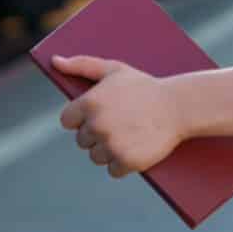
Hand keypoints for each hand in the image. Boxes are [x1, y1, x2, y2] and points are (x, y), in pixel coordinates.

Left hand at [53, 55, 185, 177]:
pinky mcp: (126, 162)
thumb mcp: (113, 70)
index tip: (98, 114)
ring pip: (96, 156)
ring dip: (109, 150)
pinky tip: (135, 147)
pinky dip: (123, 164)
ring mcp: (111, 145)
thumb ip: (81, 65)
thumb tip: (54, 61)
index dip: (81, 118)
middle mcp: (97, 125)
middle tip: (120, 122)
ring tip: (128, 134)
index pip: (67, 121)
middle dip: (98, 133)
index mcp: (89, 103)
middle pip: (82, 140)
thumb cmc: (143, 86)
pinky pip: (113, 170)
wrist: (177, 106)